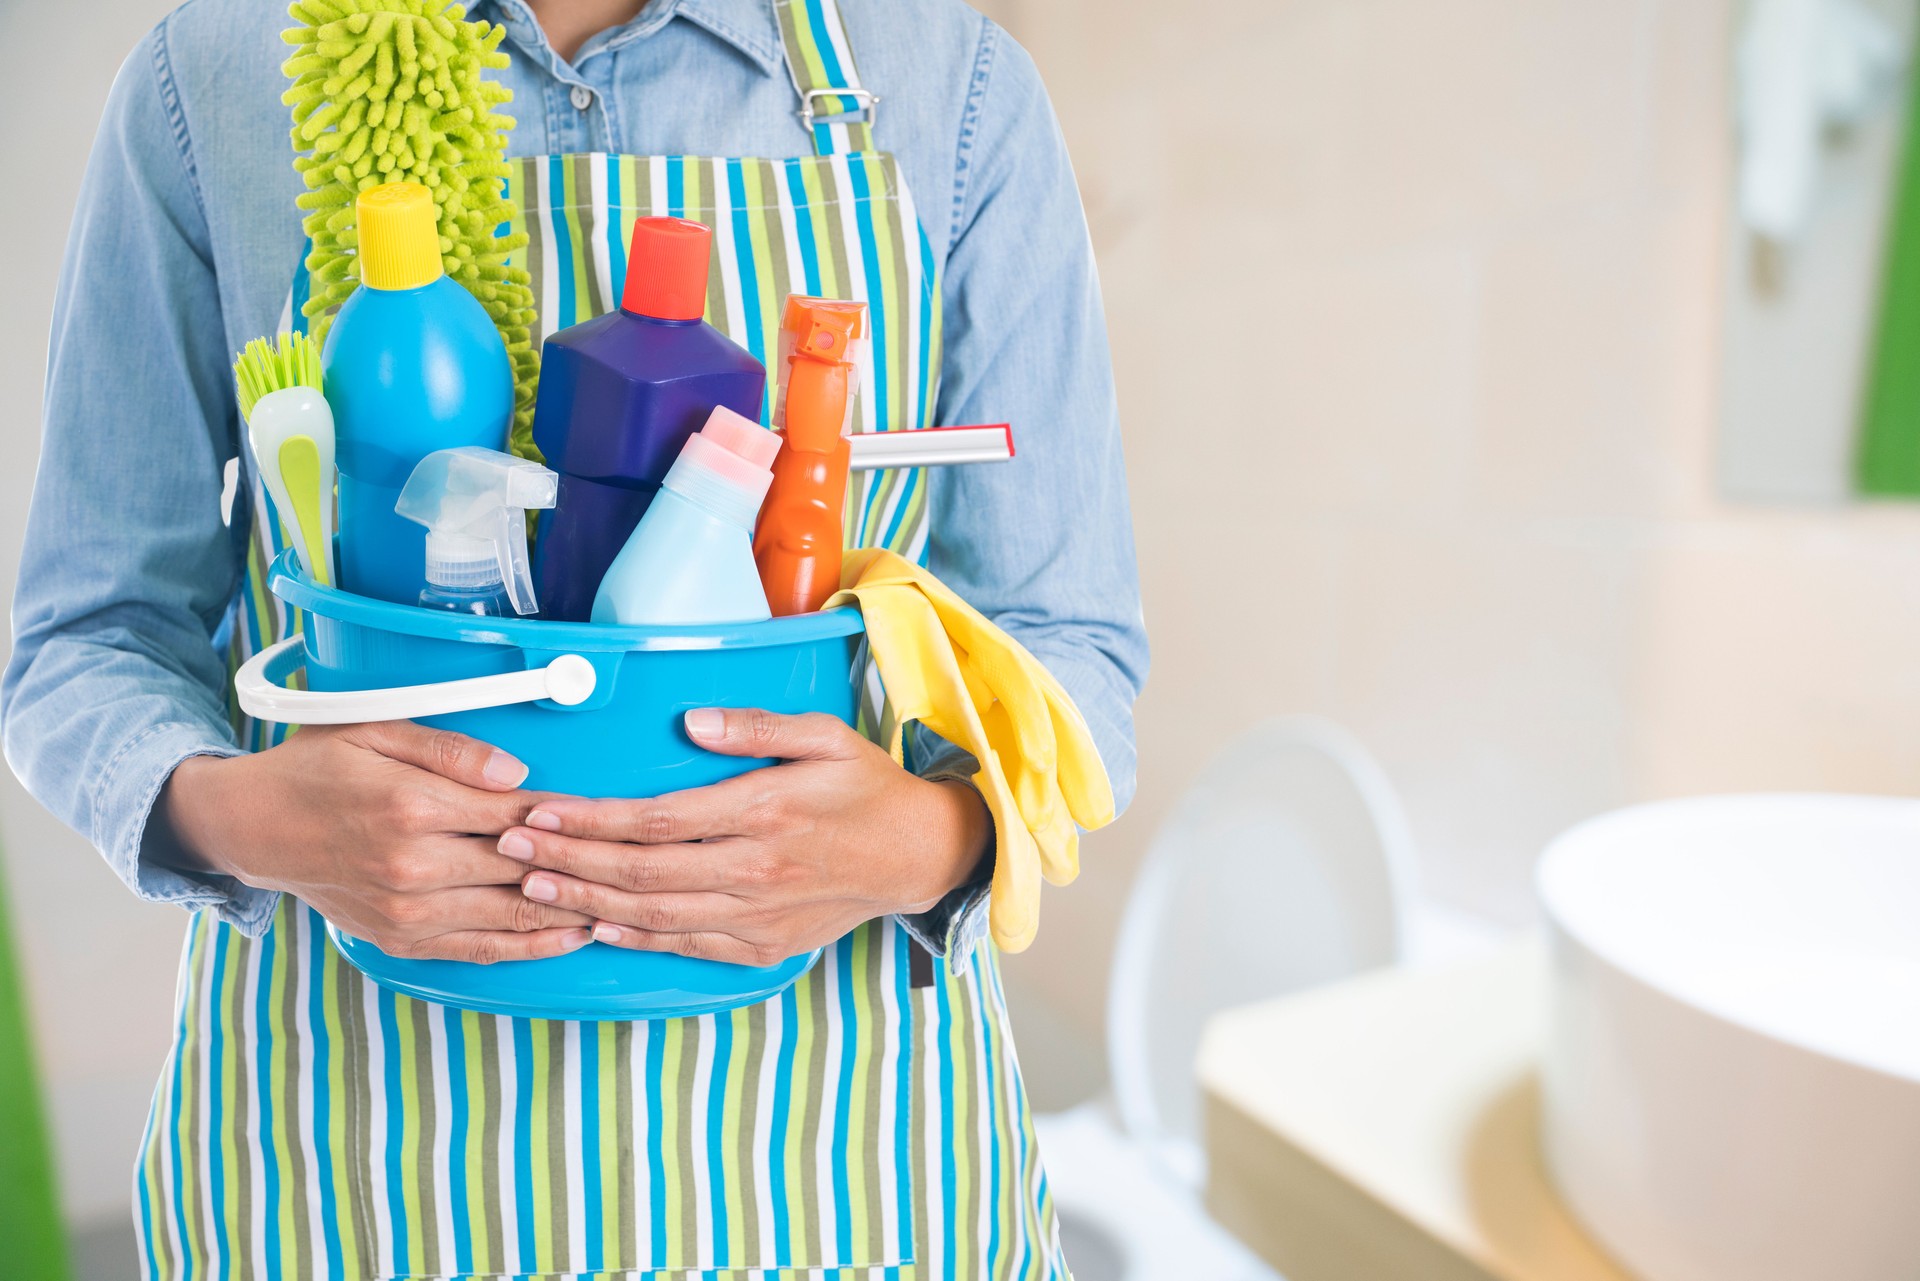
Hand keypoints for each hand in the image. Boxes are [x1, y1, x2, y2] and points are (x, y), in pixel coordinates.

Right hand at [157, 722, 594, 962]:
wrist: (255, 827)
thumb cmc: (318, 768)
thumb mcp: (377, 730)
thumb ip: (452, 751)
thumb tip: (518, 775)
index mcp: (411, 807)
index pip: (516, 814)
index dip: (569, 817)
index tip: (610, 815)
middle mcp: (412, 866)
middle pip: (522, 868)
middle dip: (582, 865)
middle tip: (636, 861)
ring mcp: (407, 912)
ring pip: (511, 916)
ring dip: (571, 911)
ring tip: (624, 900)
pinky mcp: (401, 941)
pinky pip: (481, 949)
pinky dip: (532, 946)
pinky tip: (573, 936)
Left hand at [494, 708, 991, 965]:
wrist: (918, 855)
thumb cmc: (868, 788)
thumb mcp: (825, 735)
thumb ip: (756, 727)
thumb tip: (691, 723)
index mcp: (766, 811)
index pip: (658, 821)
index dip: (592, 820)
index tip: (542, 810)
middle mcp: (756, 869)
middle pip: (641, 873)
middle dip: (567, 860)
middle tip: (509, 846)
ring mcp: (759, 915)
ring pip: (655, 916)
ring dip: (586, 902)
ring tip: (532, 885)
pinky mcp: (764, 946)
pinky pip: (688, 945)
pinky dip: (636, 938)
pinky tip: (595, 924)